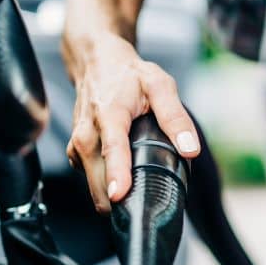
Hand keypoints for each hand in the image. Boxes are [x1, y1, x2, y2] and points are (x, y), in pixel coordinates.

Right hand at [66, 34, 199, 212]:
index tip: (120, 195)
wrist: (97, 63)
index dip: (116, 175)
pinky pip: (91, 181)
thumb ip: (175, 117)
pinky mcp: (76, 154)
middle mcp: (87, 133)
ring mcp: (77, 146)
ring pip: (93, 186)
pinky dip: (108, 185)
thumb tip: (190, 149)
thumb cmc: (129, 75)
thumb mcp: (160, 85)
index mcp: (109, 114)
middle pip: (97, 178)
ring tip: (139, 187)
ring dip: (115, 195)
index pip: (111, 148)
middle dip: (121, 198)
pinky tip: (125, 176)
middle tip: (150, 201)